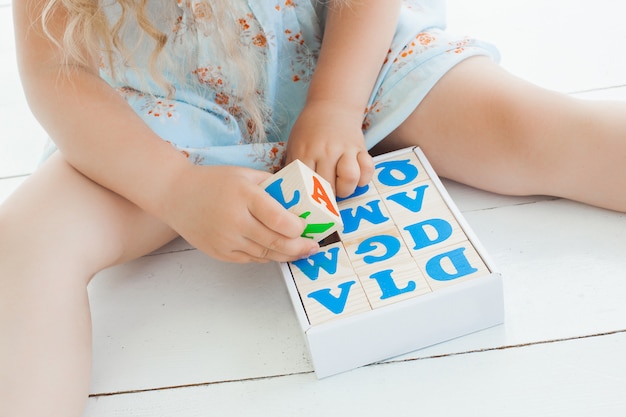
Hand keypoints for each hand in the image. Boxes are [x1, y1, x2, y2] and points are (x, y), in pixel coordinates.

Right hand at [162, 164, 318, 262]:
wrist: (175, 194)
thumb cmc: (212, 181)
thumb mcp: (244, 174)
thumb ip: (271, 185)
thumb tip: (297, 199)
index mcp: (245, 195)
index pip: (280, 219)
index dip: (298, 228)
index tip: (306, 227)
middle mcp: (236, 220)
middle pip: (276, 242)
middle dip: (299, 248)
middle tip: (312, 247)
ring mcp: (226, 239)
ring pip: (265, 254)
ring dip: (285, 255)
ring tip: (298, 252)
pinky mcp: (219, 252)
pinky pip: (250, 259)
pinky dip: (265, 256)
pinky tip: (274, 251)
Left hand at [286, 101, 373, 197]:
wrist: (331, 106)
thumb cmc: (309, 131)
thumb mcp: (294, 146)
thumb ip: (292, 168)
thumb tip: (287, 194)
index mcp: (305, 152)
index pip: (305, 184)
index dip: (308, 198)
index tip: (308, 203)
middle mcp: (326, 151)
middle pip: (328, 186)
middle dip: (327, 199)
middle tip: (324, 198)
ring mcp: (345, 149)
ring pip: (350, 177)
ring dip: (346, 189)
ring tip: (340, 188)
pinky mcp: (361, 148)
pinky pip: (367, 168)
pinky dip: (364, 178)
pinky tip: (355, 178)